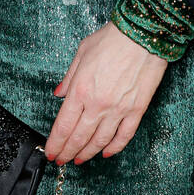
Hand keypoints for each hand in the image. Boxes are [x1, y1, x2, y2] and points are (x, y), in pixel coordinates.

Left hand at [44, 21, 167, 165]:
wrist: (143, 34)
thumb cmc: (112, 39)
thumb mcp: (82, 52)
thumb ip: (69, 77)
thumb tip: (59, 93)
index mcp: (80, 90)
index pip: (63, 126)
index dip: (55, 143)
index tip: (51, 152)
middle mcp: (98, 104)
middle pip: (79, 138)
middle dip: (67, 152)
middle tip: (61, 160)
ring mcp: (118, 109)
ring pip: (100, 141)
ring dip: (87, 153)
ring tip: (79, 160)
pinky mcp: (136, 110)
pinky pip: (124, 136)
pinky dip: (114, 147)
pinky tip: (106, 152)